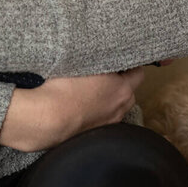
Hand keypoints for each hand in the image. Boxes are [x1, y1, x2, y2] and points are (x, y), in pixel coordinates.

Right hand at [0, 68, 144, 152]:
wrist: (48, 118)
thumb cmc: (65, 87)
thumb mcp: (83, 61)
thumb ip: (99, 57)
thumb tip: (103, 53)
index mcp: (123, 89)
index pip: (139, 73)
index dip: (129, 64)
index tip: (118, 59)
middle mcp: (121, 108)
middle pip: (129, 91)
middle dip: (121, 82)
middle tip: (103, 73)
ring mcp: (109, 123)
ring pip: (116, 106)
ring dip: (109, 98)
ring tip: (91, 91)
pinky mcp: (96, 134)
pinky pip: (103, 117)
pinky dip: (98, 111)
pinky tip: (82, 106)